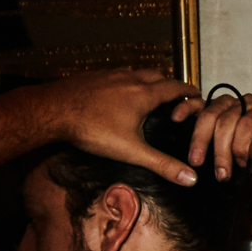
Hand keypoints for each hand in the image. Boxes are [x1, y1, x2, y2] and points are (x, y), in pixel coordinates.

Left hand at [34, 68, 211, 187]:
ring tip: (148, 95)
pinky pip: (117, 74)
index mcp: (144, 94)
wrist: (54, 110)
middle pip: (158, 75)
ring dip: (147, 81)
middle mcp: (131, 78)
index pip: (176, 87)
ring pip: (137, 72)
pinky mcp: (94, 76)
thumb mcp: (131, 151)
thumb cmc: (93, 129)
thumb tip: (190, 178)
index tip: (197, 95)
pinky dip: (125, 81)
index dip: (189, 91)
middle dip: (169, 85)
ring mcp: (111, 74)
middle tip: (175, 97)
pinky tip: (118, 94)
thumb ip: (162, 164)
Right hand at [176, 90, 251, 177]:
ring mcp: (225, 103)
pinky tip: (177, 118)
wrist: (251, 161)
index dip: (242, 146)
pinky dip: (185, 109)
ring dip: (200, 139)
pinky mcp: (208, 105)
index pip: (248, 124)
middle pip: (227, 121)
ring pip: (209, 114)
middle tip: (220, 174)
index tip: (240, 165)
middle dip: (221, 151)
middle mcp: (245, 103)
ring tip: (196, 161)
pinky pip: (195, 103)